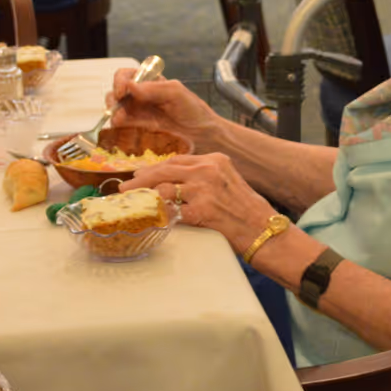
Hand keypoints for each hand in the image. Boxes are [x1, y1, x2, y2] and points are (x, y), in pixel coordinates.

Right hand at [108, 71, 223, 148]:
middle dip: (113, 97)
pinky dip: (116, 125)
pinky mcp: (138, 129)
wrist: (203, 135)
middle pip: (116, 91)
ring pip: (116, 108)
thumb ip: (154, 88)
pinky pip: (121, 125)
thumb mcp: (177, 93)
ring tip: (118, 119)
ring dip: (113, 112)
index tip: (123, 90)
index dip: (120, 80)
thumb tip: (131, 86)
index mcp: (151, 82)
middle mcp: (141, 96)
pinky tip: (120, 126)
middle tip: (117, 106)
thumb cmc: (194, 110)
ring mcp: (138, 113)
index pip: (127, 75)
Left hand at [127, 152, 275, 253]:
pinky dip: (157, 213)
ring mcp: (204, 189)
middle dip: (142, 179)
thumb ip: (204, 178)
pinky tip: (148, 217)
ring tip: (133, 202)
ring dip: (144, 196)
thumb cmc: (246, 211)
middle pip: (166, 169)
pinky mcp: (201, 209)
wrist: (263, 230)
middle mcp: (209, 170)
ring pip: (164, 187)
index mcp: (216, 160)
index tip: (141, 175)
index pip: (177, 160)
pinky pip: (170, 209)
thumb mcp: (227, 183)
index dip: (155, 168)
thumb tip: (175, 184)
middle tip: (126, 187)